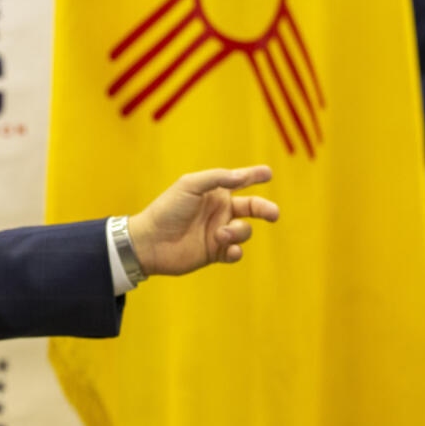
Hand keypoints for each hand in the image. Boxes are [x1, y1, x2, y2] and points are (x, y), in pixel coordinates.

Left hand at [127, 165, 278, 276]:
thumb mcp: (190, 185)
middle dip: (265, 209)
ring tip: (220, 234)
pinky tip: (226, 248)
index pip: (239, 181)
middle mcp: (219, 211)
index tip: (268, 173)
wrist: (151, 241)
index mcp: (213, 192)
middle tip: (273, 213)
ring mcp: (218, 232)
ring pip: (244, 231)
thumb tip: (241, 176)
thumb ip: (216, 178)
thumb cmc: (168, 209)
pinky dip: (235, 250)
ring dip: (238, 232)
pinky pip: (236, 252)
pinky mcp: (215, 252)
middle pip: (252, 207)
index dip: (254, 176)